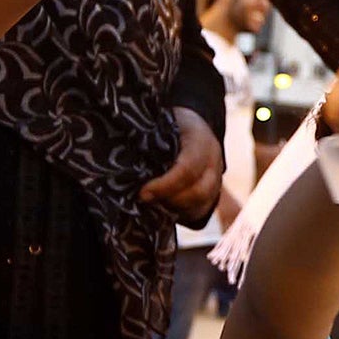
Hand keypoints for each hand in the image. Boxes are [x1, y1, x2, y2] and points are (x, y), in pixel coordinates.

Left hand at [140, 108, 223, 223]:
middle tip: (144, 200)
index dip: (165, 186)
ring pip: (201, 204)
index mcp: (200, 138)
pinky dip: (181, 214)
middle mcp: (214, 158)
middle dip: (169, 200)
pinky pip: (201, 210)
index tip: (142, 193)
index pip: (188, 168)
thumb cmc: (165, 125)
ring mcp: (216, 176)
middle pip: (199, 191)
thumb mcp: (157, 125)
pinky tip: (163, 208)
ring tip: (152, 204)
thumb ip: (146, 143)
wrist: (187, 125)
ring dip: (175, 208)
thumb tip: (122, 163)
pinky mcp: (213, 191)